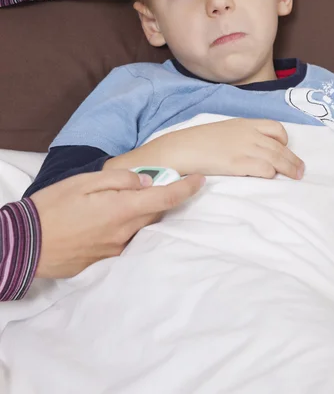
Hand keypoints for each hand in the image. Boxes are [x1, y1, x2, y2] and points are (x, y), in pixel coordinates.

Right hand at [31, 170, 203, 278]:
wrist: (26, 244)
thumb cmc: (52, 207)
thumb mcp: (83, 181)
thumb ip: (118, 179)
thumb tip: (145, 181)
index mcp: (121, 209)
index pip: (165, 198)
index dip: (187, 188)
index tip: (201, 180)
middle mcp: (125, 232)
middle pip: (156, 213)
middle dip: (165, 197)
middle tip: (163, 182)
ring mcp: (116, 250)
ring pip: (143, 227)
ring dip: (145, 213)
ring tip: (130, 201)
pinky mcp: (106, 260)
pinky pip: (128, 240)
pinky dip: (129, 227)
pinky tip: (113, 220)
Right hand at [145, 119, 304, 179]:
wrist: (180, 148)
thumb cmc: (196, 142)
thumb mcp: (221, 131)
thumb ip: (238, 137)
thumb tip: (249, 148)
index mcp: (243, 124)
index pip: (275, 128)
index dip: (284, 140)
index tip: (284, 150)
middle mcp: (248, 134)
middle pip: (280, 146)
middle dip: (293, 159)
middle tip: (301, 170)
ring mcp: (243, 148)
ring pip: (277, 158)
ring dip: (289, 168)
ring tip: (297, 176)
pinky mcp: (238, 163)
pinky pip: (264, 169)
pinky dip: (271, 174)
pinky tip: (271, 179)